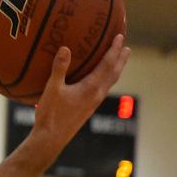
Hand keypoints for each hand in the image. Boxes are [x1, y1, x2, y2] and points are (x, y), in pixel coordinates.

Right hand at [30, 34, 130, 153]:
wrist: (51, 138)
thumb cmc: (50, 115)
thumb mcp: (52, 89)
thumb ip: (59, 69)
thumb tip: (65, 48)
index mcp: (91, 88)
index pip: (107, 65)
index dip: (114, 50)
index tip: (120, 37)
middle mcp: (97, 95)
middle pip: (114, 73)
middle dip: (120, 59)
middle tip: (126, 48)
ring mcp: (94, 103)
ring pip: (110, 82)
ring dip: (116, 70)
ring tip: (118, 61)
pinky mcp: (88, 108)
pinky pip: (103, 89)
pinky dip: (106, 79)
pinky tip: (99, 80)